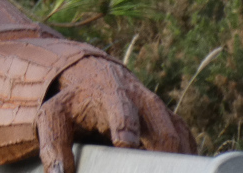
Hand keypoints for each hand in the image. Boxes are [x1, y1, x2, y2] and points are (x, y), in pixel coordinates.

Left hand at [37, 57, 195, 172]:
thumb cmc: (75, 103)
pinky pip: (188, 144)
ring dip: (177, 161)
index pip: (121, 108)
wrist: (96, 79)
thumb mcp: (55, 116)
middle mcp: (142, 101)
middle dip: (161, 154)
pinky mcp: (174, 122)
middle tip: (153, 169)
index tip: (123, 142)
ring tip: (165, 171)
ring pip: (179, 139)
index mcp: (111, 95)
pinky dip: (186, 160)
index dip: (124, 124)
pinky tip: (177, 170)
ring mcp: (162, 112)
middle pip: (161, 131)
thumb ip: (54, 144)